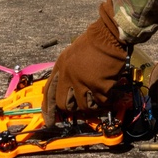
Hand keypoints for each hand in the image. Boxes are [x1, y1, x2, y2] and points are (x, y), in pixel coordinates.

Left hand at [41, 0, 129, 126]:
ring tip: (98, 96)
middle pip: (64, 104)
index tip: (49, 121)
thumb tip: (66, 90)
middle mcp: (68, 76)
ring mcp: (83, 82)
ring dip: (91, 105)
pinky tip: (108, 94)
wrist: (109, 35)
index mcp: (60, 66)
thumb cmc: (93, 42)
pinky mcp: (98, 86)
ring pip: (82, 107)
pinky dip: (105, 101)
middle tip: (80, 106)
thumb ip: (66, 71)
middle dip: (72, 108)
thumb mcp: (72, 54)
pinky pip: (100, 103)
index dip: (48, 109)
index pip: (48, 92)